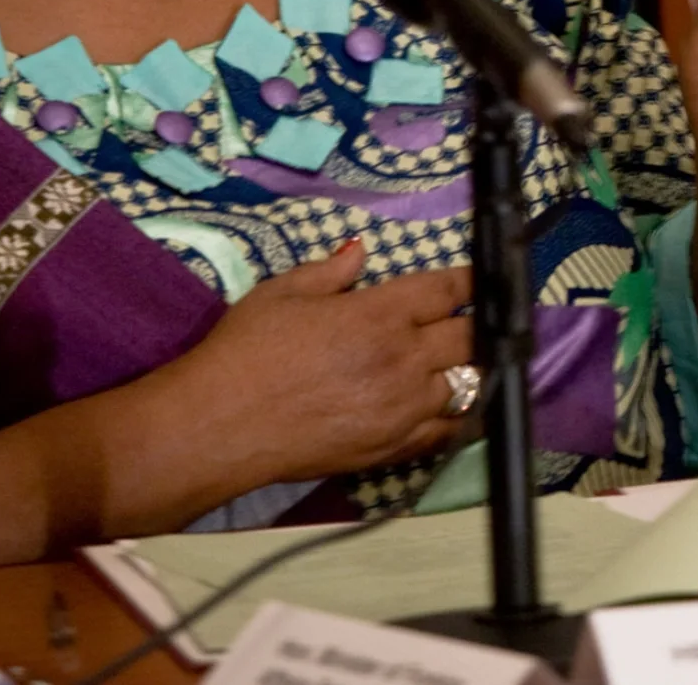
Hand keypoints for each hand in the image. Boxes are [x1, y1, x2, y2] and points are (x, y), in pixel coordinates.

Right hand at [158, 244, 476, 489]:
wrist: (220, 425)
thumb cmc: (245, 351)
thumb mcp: (281, 292)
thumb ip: (331, 270)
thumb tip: (361, 249)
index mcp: (379, 313)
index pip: (447, 289)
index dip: (469, 280)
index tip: (478, 279)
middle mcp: (403, 359)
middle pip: (470, 337)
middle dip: (476, 324)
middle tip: (474, 320)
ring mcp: (403, 408)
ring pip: (466, 384)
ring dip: (467, 370)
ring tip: (462, 363)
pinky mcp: (394, 448)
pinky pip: (447, 432)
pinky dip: (458, 417)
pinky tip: (456, 408)